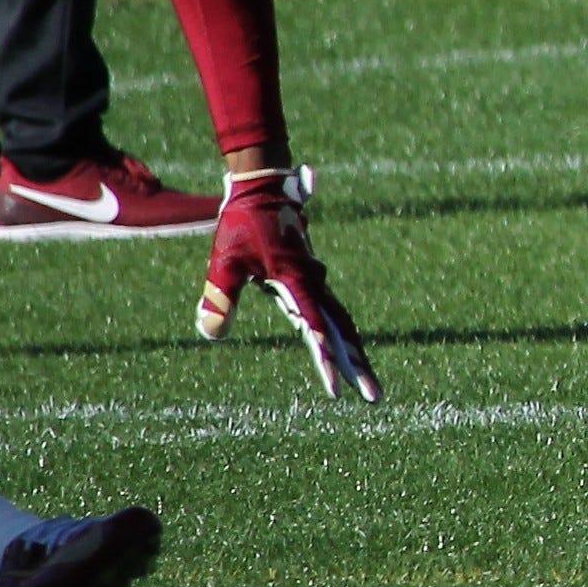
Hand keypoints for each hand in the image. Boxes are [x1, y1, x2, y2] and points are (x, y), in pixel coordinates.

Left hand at [196, 167, 381, 401]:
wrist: (264, 189)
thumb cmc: (242, 224)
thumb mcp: (225, 261)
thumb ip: (219, 297)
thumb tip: (211, 334)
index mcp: (299, 281)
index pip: (316, 330)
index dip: (326, 361)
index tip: (335, 390)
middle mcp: (315, 285)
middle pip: (345, 332)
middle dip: (360, 366)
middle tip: (376, 397)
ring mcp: (317, 283)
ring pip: (344, 324)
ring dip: (356, 354)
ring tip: (368, 383)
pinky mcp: (312, 281)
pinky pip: (334, 314)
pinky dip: (344, 336)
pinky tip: (347, 353)